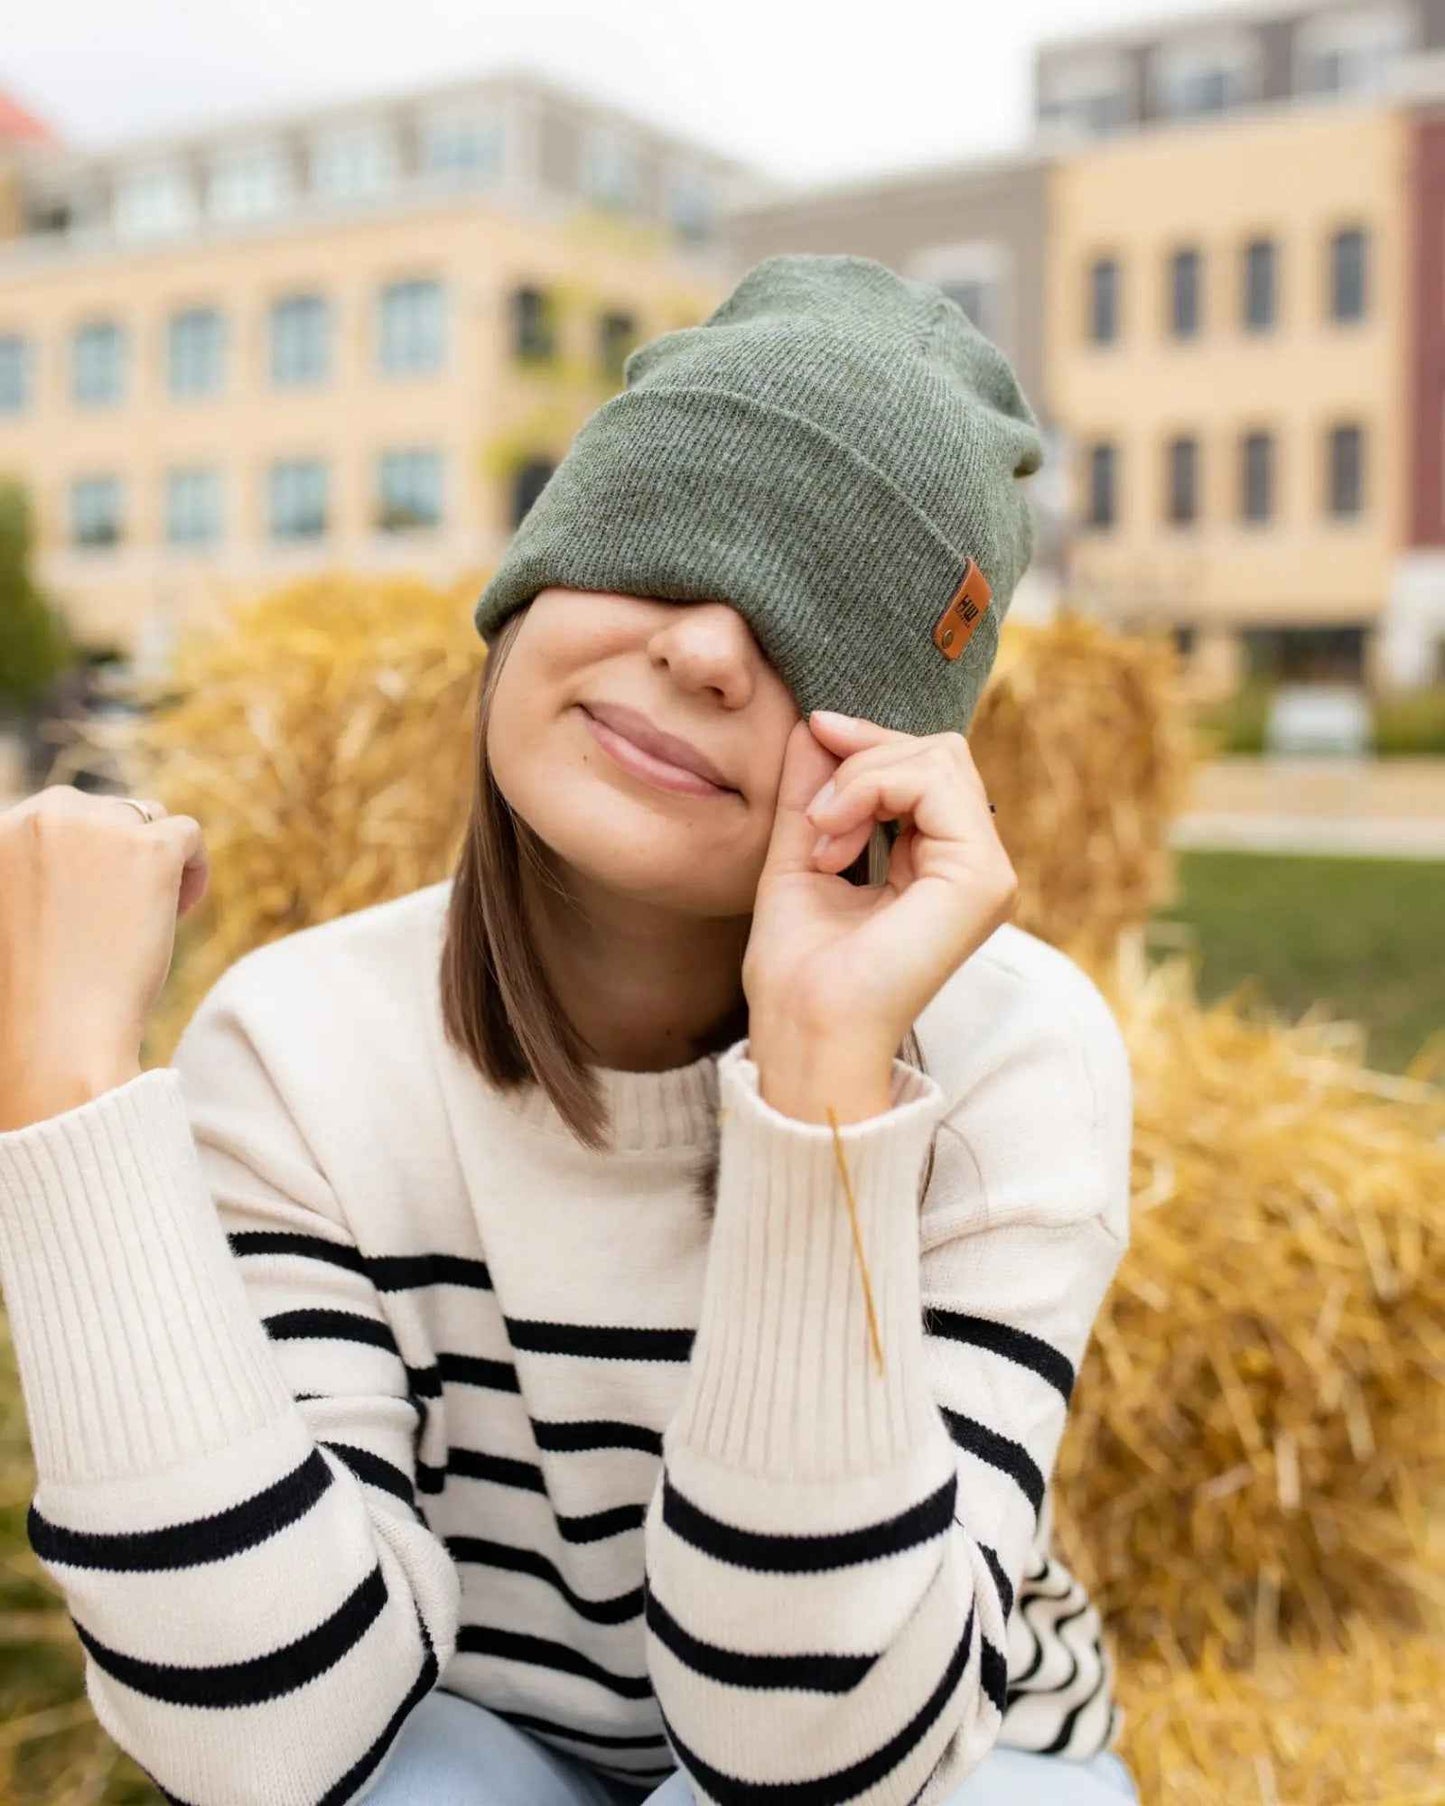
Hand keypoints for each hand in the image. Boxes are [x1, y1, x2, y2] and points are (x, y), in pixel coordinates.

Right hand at [0, 786, 208, 1129]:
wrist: (54, 1038)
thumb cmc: (23, 998)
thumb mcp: (12, 917)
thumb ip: (32, 880)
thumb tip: (79, 874)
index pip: (52, 820)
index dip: (77, 862)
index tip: (82, 908)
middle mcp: (40, 815)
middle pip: (98, 812)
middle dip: (115, 854)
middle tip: (117, 916)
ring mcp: (98, 826)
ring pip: (144, 818)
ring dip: (153, 859)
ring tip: (149, 917)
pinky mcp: (151, 849)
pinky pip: (187, 833)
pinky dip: (193, 868)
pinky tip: (179, 911)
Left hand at [742, 710, 1017, 1085]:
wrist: (804, 1030)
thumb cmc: (799, 968)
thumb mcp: (802, 854)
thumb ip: (816, 792)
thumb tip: (817, 724)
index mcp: (941, 864)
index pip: (926, 764)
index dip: (868, 741)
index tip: (812, 735)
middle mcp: (974, 866)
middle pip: (938, 750)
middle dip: (863, 759)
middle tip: (815, 820)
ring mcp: (986, 872)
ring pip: (939, 756)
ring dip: (860, 779)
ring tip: (822, 838)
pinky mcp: (982, 878)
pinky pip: (935, 781)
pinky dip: (872, 788)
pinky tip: (834, 840)